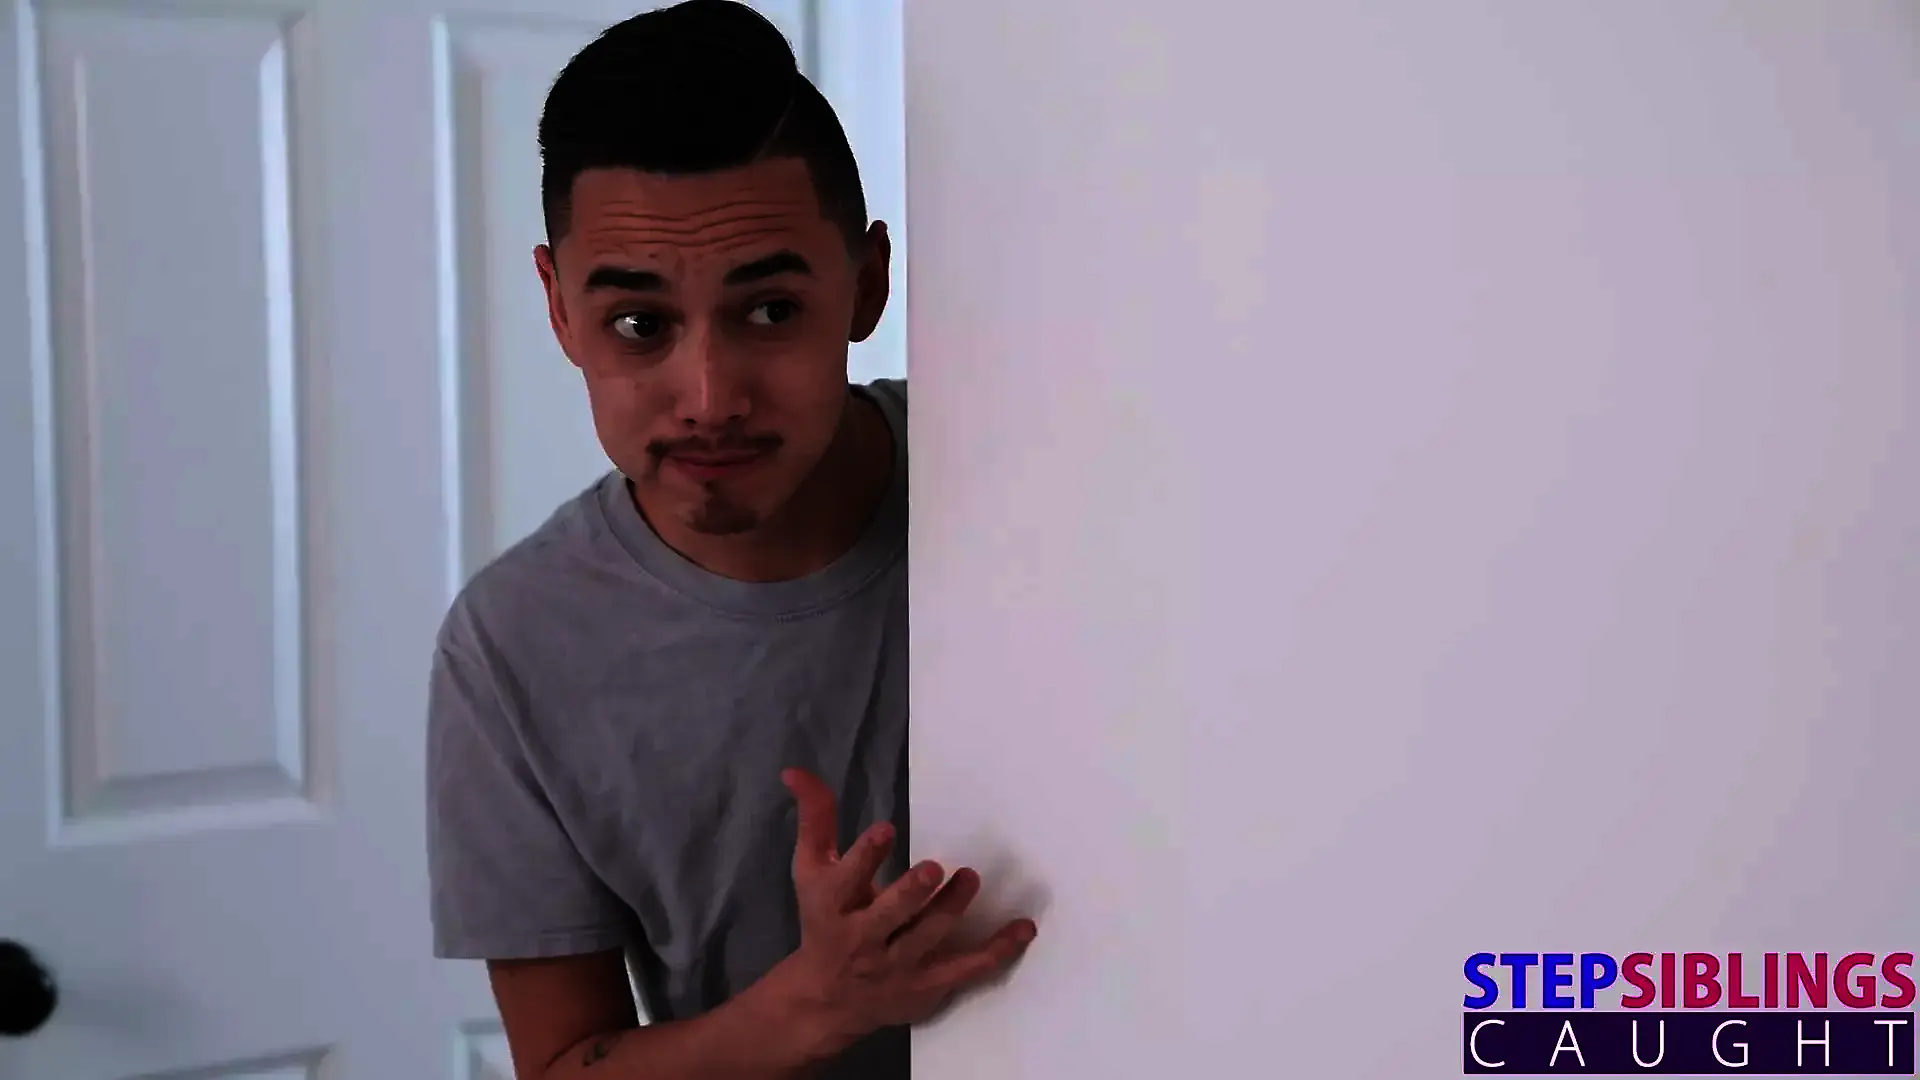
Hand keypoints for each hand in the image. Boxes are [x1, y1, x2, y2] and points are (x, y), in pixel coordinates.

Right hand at [767, 768, 1036, 1055]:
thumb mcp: (811, 870)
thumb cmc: (823, 922)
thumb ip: (815, 820)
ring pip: (927, 937)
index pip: (845, 881)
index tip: (885, 830)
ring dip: (949, 907)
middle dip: (910, 893)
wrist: (825, 1000)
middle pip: (888, 915)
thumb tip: (795, 771)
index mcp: (833, 907)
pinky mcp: (927, 986)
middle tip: (933, 868)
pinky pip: (968, 968)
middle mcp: (863, 940)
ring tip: (969, 878)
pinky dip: (998, 950)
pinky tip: (1024, 928)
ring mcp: (897, 967)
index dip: (864, 857)